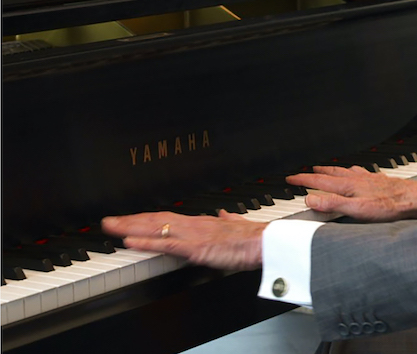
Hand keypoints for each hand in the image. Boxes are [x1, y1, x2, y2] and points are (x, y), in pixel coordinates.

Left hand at [101, 210, 265, 270]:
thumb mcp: (238, 225)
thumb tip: (225, 213)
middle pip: (155, 220)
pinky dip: (146, 242)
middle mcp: (193, 225)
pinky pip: (166, 245)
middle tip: (107, 221)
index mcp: (202, 222)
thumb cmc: (253, 238)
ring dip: (130, 228)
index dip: (145, 218)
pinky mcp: (196, 248)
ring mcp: (193, 235)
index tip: (128, 220)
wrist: (265, 242)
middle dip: (129, 220)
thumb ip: (228, 219)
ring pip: (156, 229)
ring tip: (111, 227)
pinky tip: (130, 241)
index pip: (166, 218)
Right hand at [288, 166, 416, 221]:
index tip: (290, 179)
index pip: (319, 181)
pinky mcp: (378, 181)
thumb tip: (311, 200)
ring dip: (331, 170)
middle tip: (303, 173)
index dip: (303, 180)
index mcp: (348, 186)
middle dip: (314, 173)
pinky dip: (350, 171)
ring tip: (324, 169)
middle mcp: (357, 179)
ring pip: (344, 171)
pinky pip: (359, 173)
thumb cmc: (390, 206)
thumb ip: (334, 205)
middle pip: (330, 173)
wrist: (414, 199)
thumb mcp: (358, 210)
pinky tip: (355, 173)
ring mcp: (368, 179)